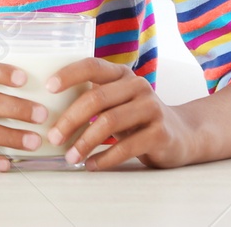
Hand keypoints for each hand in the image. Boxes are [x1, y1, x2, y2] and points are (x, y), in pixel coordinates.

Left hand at [44, 58, 194, 169]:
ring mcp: (151, 108)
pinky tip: (91, 165)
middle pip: (97, 98)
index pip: (92, 65)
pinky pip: (127, 147)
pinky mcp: (160, 133)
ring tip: (70, 157)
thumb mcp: (117, 102)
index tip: (48, 87)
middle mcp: (138, 86)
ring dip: (85, 142)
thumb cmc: (137, 118)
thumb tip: (49, 112)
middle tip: (53, 137)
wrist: (182, 134)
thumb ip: (94, 99)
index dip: (69, 74)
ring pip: (110, 122)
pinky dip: (104, 158)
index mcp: (122, 74)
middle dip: (70, 119)